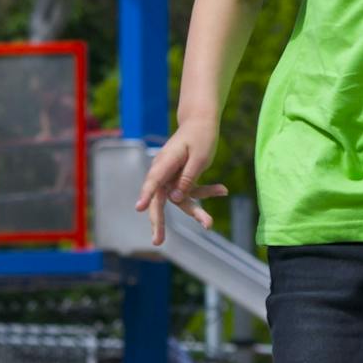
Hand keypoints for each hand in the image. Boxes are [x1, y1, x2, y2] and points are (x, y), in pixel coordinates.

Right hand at [134, 121, 228, 245]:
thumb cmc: (200, 136)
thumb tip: (175, 199)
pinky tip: (223, 190)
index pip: (153, 181)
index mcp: (165, 162)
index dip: (146, 195)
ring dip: (196, 210)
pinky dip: (206, 192)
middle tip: (157, 241)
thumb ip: (187, 179)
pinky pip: (190, 191)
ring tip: (209, 223)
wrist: (201, 121)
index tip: (139, 208)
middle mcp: (163, 171)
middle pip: (158, 200)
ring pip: (179, 200)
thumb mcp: (199, 158)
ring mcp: (171, 177)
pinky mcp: (180, 179)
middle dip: (158, 222)